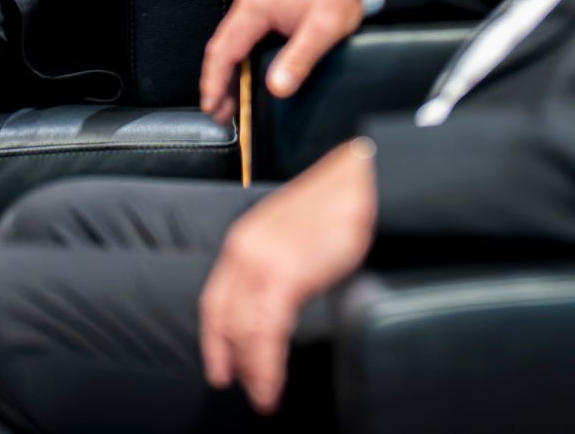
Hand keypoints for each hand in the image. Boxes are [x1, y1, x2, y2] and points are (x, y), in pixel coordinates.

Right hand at [199, 0, 363, 125]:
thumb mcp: (321, 30)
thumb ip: (298, 59)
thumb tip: (276, 88)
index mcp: (255, 7)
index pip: (223, 50)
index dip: (214, 82)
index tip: (211, 107)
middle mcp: (249, 4)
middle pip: (221, 49)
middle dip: (215, 83)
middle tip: (216, 115)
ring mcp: (256, 6)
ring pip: (230, 45)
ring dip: (225, 75)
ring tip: (225, 105)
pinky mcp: (267, 10)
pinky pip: (243, 40)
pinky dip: (237, 63)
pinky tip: (242, 79)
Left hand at [200, 140, 377, 413]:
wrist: (359, 180)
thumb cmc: (336, 206)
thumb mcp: (293, 238)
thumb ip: (278, 266)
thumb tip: (279, 303)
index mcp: (244, 241)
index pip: (215, 301)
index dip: (214, 339)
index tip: (218, 365)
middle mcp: (245, 251)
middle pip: (226, 320)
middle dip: (231, 359)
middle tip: (243, 387)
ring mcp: (261, 263)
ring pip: (243, 330)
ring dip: (252, 369)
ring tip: (262, 394)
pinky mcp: (283, 275)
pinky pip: (266, 332)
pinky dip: (267, 364)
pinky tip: (272, 380)